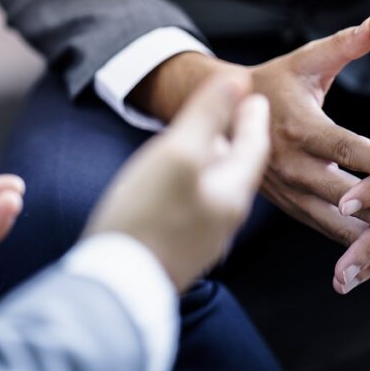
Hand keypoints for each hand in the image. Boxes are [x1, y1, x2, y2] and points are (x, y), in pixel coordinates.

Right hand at [86, 74, 269, 290]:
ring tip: (204, 143)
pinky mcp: (177, 251)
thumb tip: (238, 81)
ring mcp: (201, 238)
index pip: (254, 146)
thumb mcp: (178, 154)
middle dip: (236, 139)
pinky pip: (194, 207)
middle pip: (236, 168)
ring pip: (215, 188)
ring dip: (213, 162)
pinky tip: (174, 184)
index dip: (252, 116)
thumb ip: (209, 116)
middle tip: (235, 114)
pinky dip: (193, 185)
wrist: (115, 289)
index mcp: (232, 193)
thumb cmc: (146, 217)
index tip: (253, 94)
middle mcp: (224, 219)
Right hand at [130, 29, 369, 274]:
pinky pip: (328, 230)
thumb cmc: (273, 83)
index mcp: (300, 128)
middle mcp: (294, 167)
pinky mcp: (292, 206)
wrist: (220, 117)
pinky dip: (359, 247)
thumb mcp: (305, 61)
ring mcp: (291, 192)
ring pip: (338, 225)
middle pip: (346, 198)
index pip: (344, 147)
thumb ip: (343, 46)